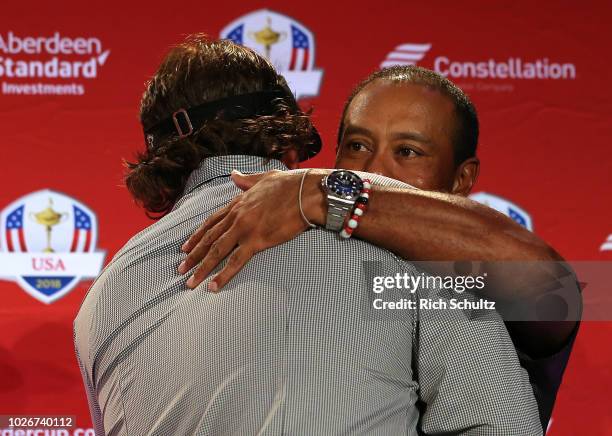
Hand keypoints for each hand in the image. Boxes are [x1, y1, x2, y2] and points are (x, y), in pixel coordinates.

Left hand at [178, 169, 326, 290]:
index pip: (212, 222)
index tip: (186, 247)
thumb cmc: (290, 184)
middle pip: (209, 239)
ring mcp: (245, 229)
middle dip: (193, 255)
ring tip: (189, 281)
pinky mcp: (257, 241)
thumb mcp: (264, 178)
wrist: (305, 192)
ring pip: (217, 251)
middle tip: (180, 269)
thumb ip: (246, 180)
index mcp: (238, 203)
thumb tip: (234, 174)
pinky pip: (236, 261)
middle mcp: (237, 216)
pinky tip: (212, 286)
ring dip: (201, 268)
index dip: (198, 235)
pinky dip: (223, 275)